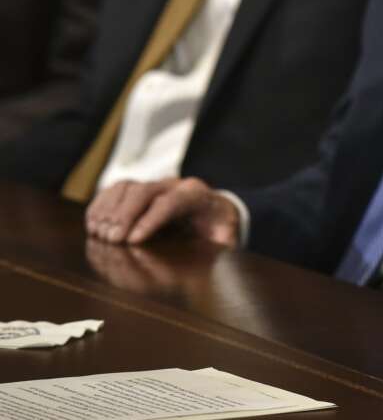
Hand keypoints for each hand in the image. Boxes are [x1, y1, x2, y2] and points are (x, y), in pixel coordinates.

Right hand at [84, 177, 239, 246]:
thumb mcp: (226, 238)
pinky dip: (100, 206)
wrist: (215, 209)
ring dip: (108, 210)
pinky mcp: (138, 190)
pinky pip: (114, 190)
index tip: (133, 241)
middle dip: (125, 214)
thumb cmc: (218, 228)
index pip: (172, 202)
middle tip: (111, 240)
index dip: (151, 220)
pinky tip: (92, 225)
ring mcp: (154, 185)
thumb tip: (210, 262)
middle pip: (144, 191)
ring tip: (99, 234)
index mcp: (197, 196)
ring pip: (126, 186)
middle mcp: (174, 185)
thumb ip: (221, 247)